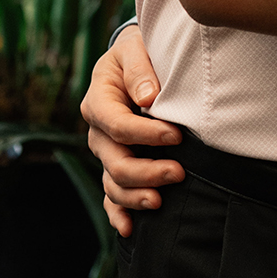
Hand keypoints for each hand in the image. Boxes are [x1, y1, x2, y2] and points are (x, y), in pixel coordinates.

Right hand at [80, 25, 184, 239]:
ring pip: (113, 183)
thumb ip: (140, 69)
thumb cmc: (138, 51)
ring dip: (136, 195)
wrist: (136, 58)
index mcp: (99, 100)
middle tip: (179, 172)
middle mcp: (98, 131)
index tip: (176, 136)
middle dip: (146, 171)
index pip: (117, 125)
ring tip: (161, 200)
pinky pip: (110, 196)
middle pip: (114, 161)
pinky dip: (118, 213)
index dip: (146, 135)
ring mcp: (105, 152)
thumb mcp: (135, 48)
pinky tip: (130, 229)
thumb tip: (149, 97)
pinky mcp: (115, 164)